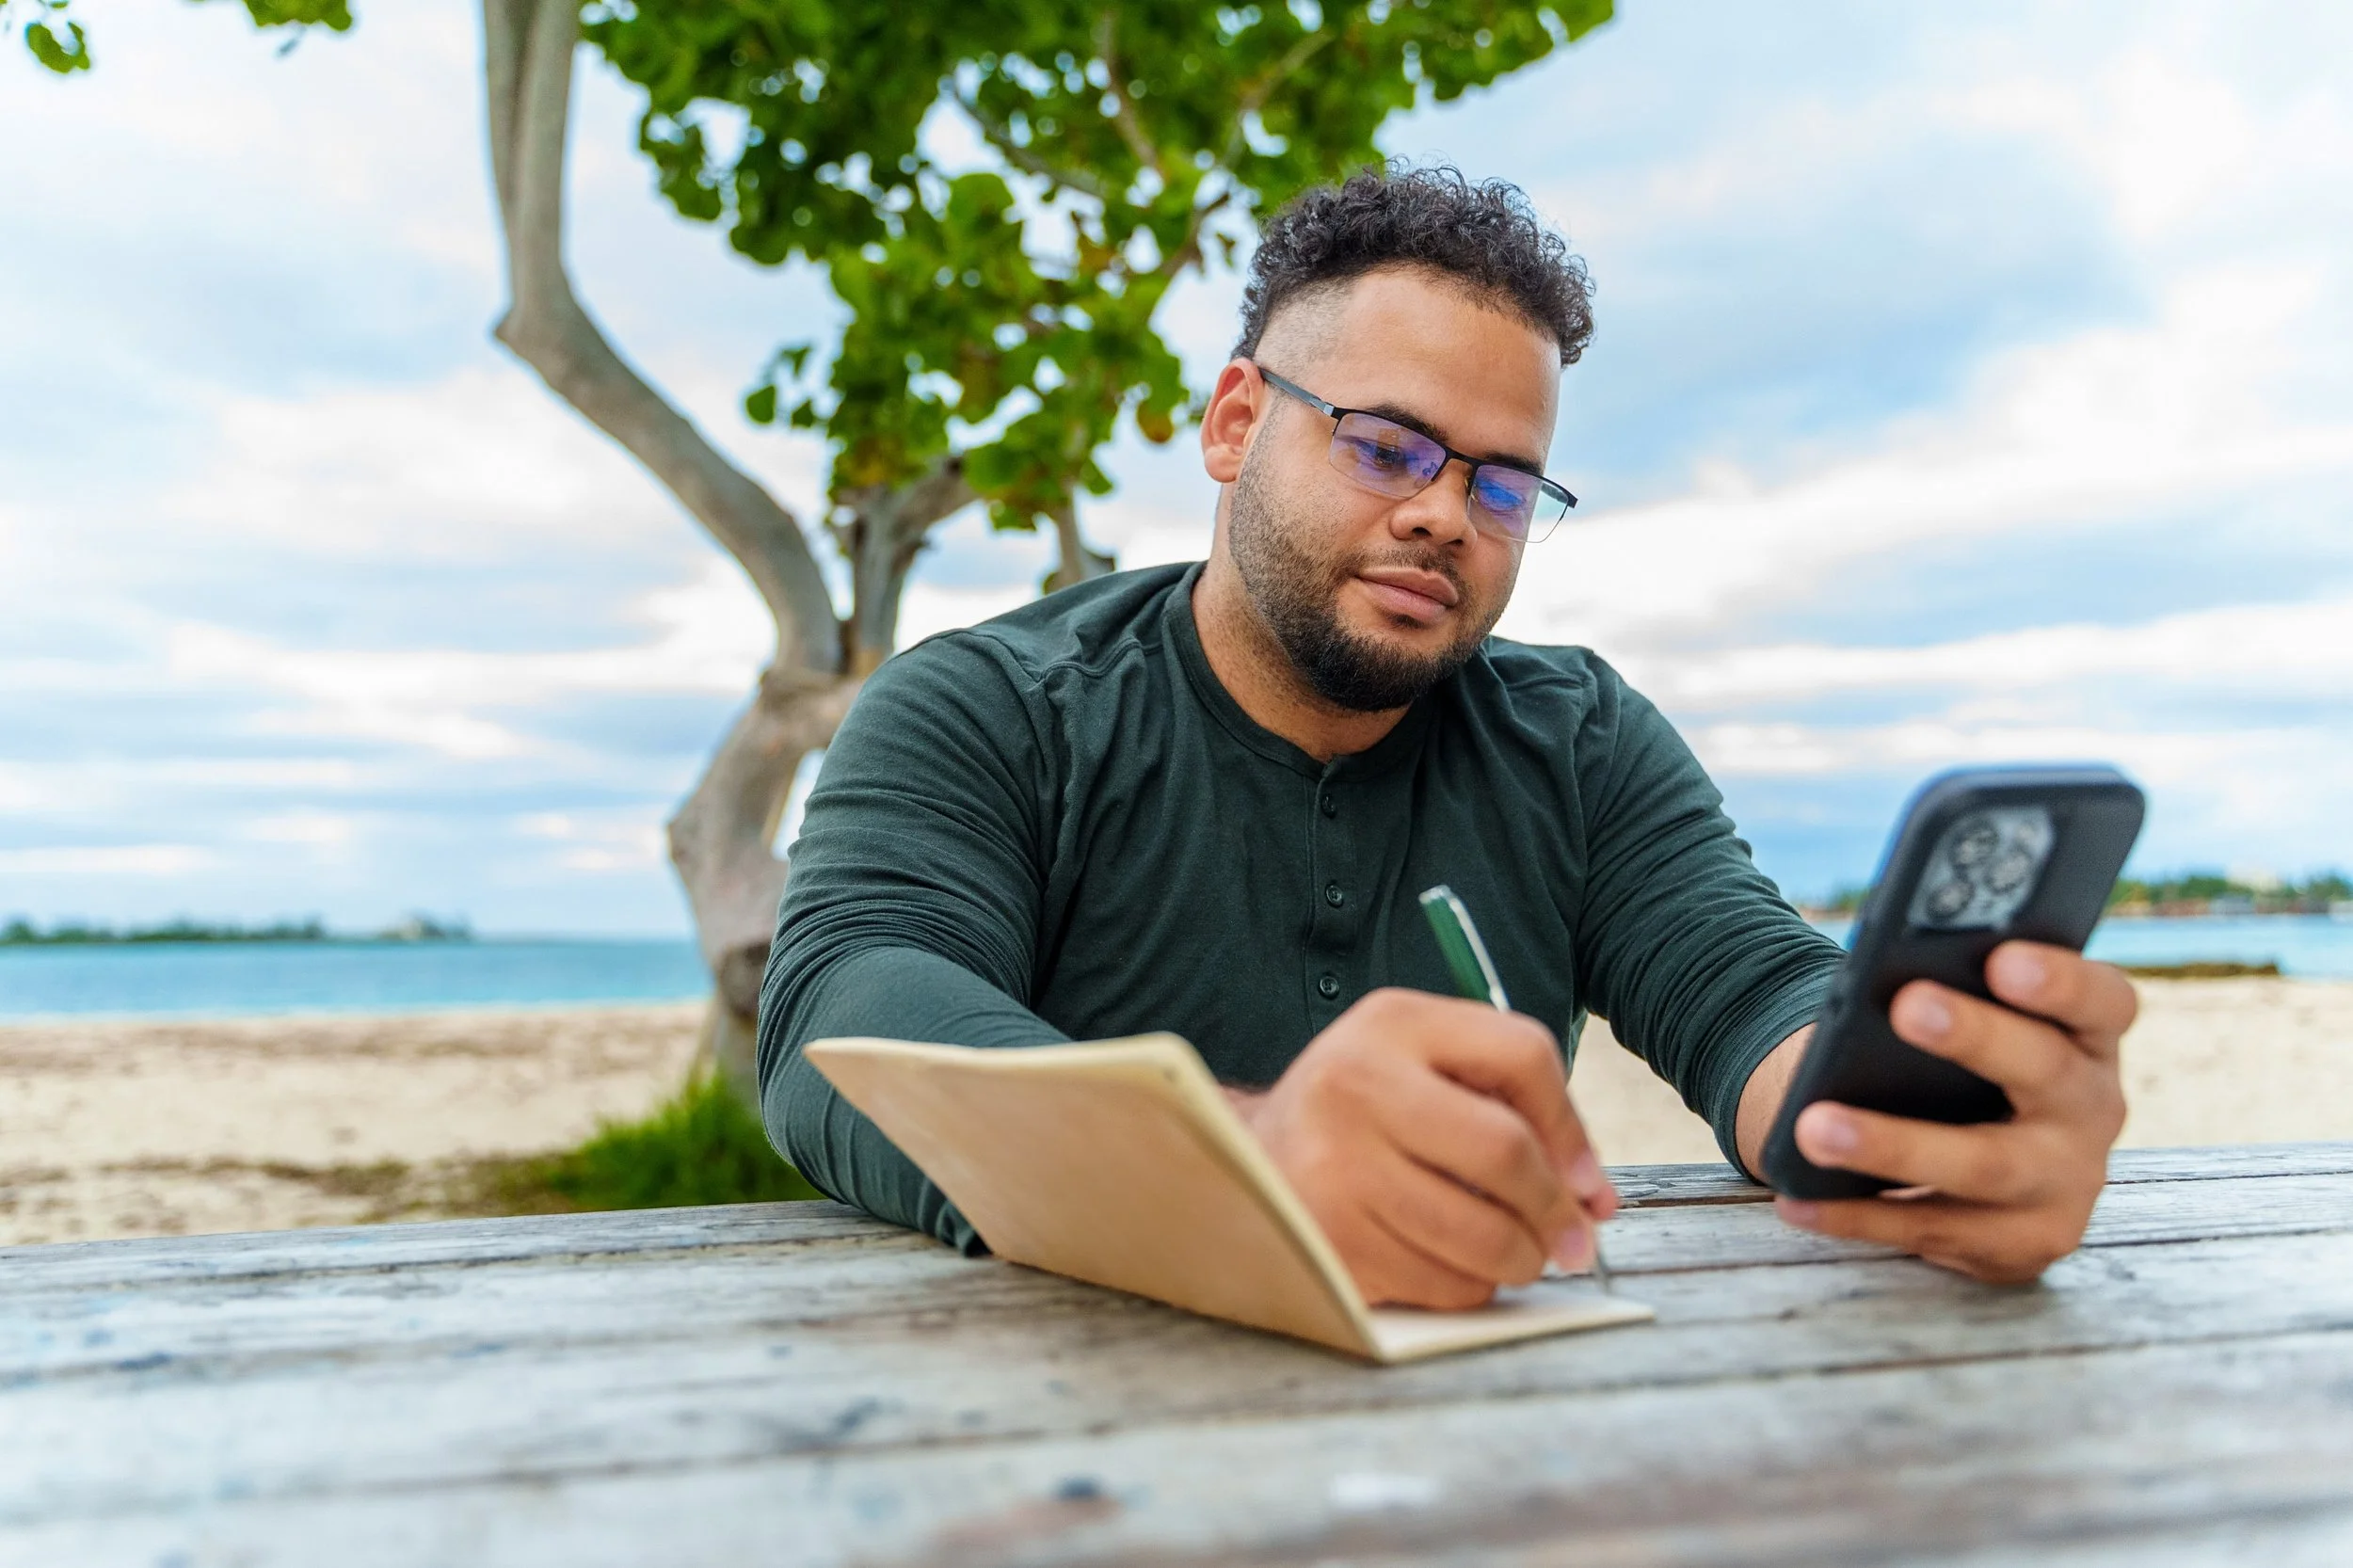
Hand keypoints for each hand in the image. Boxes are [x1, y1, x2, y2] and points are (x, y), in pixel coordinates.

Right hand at [1225, 987, 1615, 1309]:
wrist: (1248, 1163)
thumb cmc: (1364, 1116)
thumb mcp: (1423, 1066)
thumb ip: (1514, 1105)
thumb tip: (1593, 1199)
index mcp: (1392, 1023)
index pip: (1522, 1055)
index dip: (1573, 1126)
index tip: (1586, 1181)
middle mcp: (1355, 1084)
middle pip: (1505, 1151)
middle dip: (1555, 1208)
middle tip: (1573, 1240)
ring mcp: (1335, 1166)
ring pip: (1481, 1233)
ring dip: (1521, 1257)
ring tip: (1519, 1255)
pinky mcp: (1329, 1240)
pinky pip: (1442, 1282)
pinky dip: (1470, 1285)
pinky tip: (1454, 1266)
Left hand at [1772, 942, 2135, 1283]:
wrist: (1973, 1163)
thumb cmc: (1959, 1067)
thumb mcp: (1970, 1026)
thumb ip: (1948, 994)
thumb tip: (1880, 983)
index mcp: (2087, 1037)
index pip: (2102, 1000)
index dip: (2063, 979)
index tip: (2004, 958)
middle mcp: (2092, 1109)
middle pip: (2045, 1069)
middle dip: (1977, 1036)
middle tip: (1906, 1005)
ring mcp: (2067, 1185)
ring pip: (1984, 1166)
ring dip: (1895, 1146)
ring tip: (1815, 1127)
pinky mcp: (2023, 1246)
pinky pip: (1933, 1228)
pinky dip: (1856, 1214)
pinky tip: (1796, 1198)